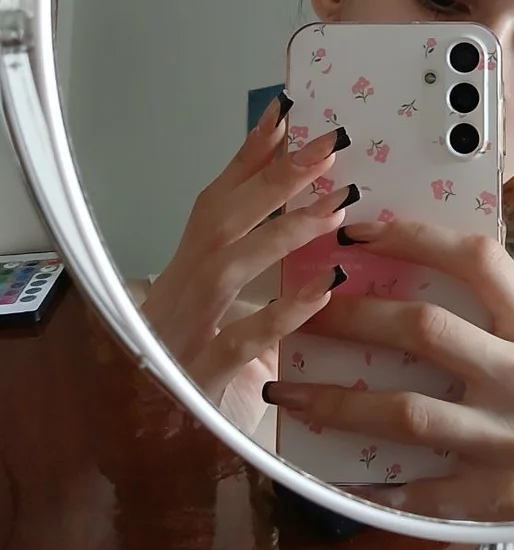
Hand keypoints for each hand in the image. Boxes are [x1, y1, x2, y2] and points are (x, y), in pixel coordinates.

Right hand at [141, 96, 352, 423]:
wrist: (139, 438)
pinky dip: (285, 312)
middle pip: (224, 218)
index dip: (250, 152)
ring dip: (284, 230)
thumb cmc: (192, 358)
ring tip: (338, 205)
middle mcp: (181, 287)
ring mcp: (186, 329)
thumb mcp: (225, 302)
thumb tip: (305, 198)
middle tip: (330, 144)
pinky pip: (243, 339)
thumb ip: (258, 255)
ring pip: (230, 266)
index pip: (218, 196)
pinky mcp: (200, 375)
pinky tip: (327, 290)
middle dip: (276, 176)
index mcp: (188, 264)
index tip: (285, 111)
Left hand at [262, 219, 513, 519]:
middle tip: (304, 309)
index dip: (418, 236)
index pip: (480, 260)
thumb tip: (416, 276)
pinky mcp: (496, 499)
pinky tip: (329, 472)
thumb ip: (498, 318)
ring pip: (406, 411)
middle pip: (426, 328)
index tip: (363, 230)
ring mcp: (512, 441)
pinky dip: (370, 483)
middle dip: (354, 315)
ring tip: (288, 392)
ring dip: (336, 400)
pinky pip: (417, 490)